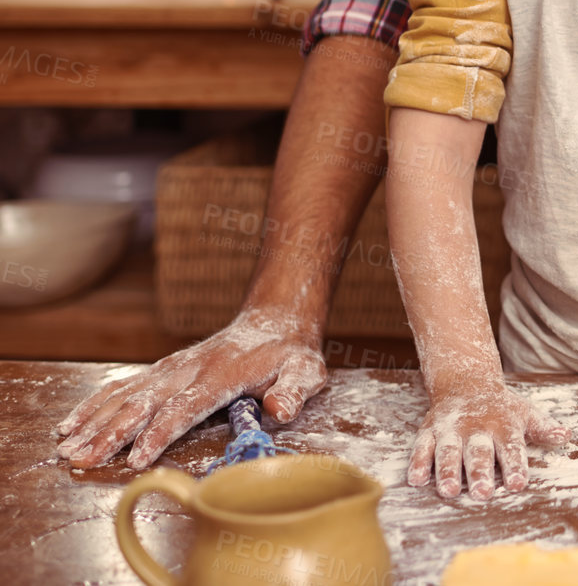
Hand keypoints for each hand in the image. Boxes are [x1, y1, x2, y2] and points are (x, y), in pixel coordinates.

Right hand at [55, 310, 327, 468]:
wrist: (275, 321)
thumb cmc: (290, 355)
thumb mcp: (306, 372)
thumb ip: (293, 391)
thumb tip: (278, 411)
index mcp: (222, 374)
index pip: (186, 406)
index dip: (161, 432)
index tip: (136, 458)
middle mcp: (190, 369)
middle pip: (146, 403)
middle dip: (113, 433)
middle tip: (83, 460)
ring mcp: (173, 368)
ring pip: (128, 395)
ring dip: (96, 421)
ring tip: (67, 447)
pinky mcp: (164, 370)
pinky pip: (124, 386)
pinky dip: (96, 403)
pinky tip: (72, 423)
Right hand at [408, 377, 567, 499]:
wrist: (466, 383)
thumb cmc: (502, 407)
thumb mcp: (525, 413)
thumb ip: (543, 428)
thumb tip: (566, 436)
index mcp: (503, 425)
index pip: (511, 448)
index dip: (514, 466)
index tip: (517, 484)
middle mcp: (476, 428)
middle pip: (478, 452)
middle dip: (480, 473)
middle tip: (483, 493)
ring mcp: (451, 429)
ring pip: (448, 451)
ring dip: (447, 471)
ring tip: (450, 491)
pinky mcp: (429, 431)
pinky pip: (422, 447)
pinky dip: (418, 462)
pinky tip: (417, 479)